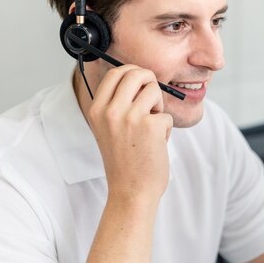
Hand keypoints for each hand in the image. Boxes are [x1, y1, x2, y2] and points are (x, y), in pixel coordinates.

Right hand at [87, 65, 172, 201]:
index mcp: (97, 110)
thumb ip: (118, 104)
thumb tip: (138, 77)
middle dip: (150, 81)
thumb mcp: (109, 128)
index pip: (115, 73)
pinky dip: (166, 128)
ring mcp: (130, 117)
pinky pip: (166, 115)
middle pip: (136, 74)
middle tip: (153, 97)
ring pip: (154, 90)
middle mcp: (110, 111)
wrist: (130, 191)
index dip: (132, 71)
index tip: (141, 80)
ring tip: (152, 127)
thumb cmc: (124, 160)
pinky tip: (156, 144)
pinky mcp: (151, 126)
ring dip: (158, 106)